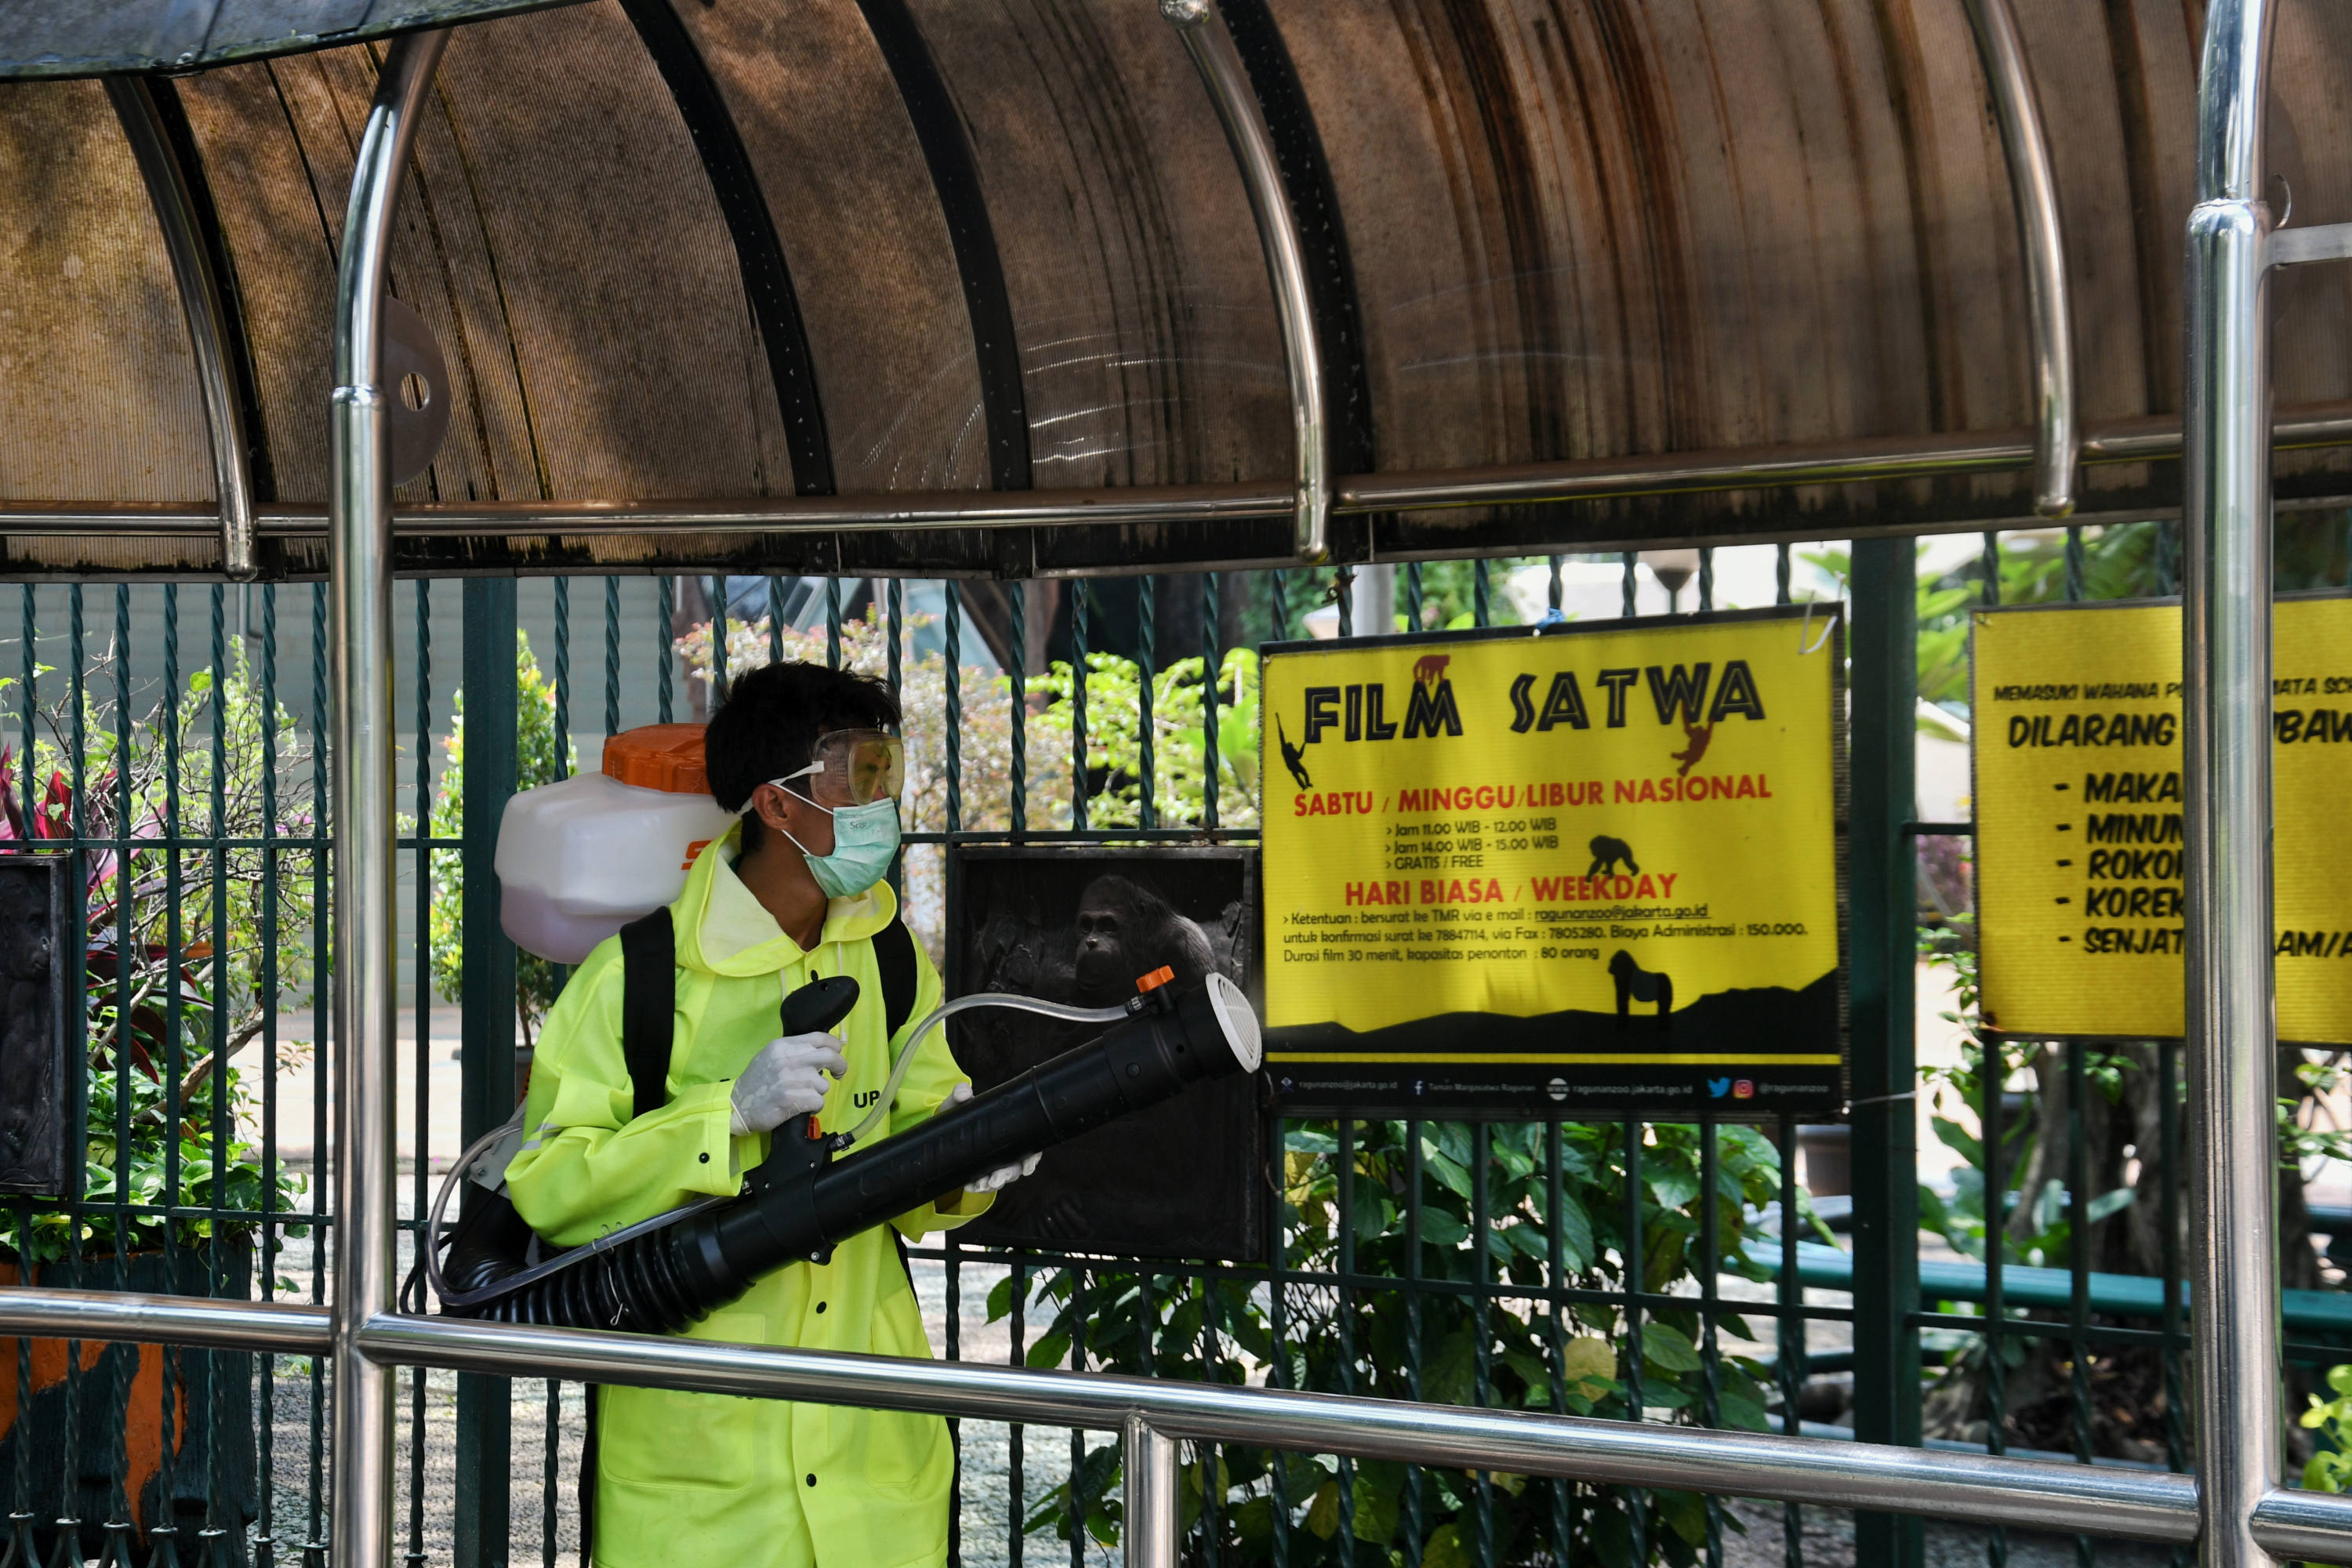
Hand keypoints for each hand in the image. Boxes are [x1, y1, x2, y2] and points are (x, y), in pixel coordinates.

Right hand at [729, 1032, 846, 1135]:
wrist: (737, 1106)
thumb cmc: (757, 1082)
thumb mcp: (771, 1055)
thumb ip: (794, 1050)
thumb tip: (822, 1051)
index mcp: (784, 1046)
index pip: (820, 1037)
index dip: (835, 1046)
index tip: (837, 1054)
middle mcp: (789, 1059)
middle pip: (831, 1057)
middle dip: (840, 1066)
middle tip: (838, 1073)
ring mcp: (792, 1079)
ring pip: (824, 1084)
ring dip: (817, 1092)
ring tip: (801, 1095)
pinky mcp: (793, 1099)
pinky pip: (818, 1102)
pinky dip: (813, 1107)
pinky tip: (800, 1107)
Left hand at [945, 1083, 1040, 1192]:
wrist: (946, 1126)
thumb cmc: (961, 1111)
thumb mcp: (959, 1103)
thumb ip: (960, 1095)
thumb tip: (964, 1092)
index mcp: (1010, 1132)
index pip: (1029, 1149)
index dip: (1031, 1160)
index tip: (1027, 1169)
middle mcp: (1006, 1151)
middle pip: (1015, 1169)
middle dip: (1005, 1176)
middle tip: (994, 1181)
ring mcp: (995, 1163)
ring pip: (1001, 1178)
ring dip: (991, 1184)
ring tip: (978, 1185)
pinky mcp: (982, 1171)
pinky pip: (985, 1183)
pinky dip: (978, 1186)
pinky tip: (968, 1185)